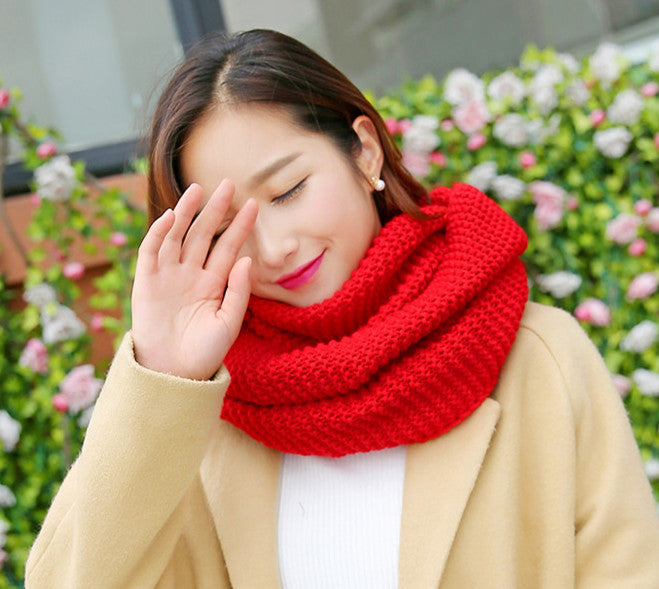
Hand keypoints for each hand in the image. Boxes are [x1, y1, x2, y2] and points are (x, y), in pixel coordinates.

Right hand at [131, 179, 256, 379]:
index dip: (240, 227)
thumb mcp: (229, 323)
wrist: (173, 373)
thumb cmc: (205, 352)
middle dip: (215, 210)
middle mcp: (191, 274)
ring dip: (187, 212)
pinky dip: (159, 233)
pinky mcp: (146, 281)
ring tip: (198, 189)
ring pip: (178, 236)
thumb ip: (239, 292)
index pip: (228, 248)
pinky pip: (152, 251)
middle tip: (228, 184)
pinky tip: (172, 216)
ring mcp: (168, 275)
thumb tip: (247, 260)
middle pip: (204, 234)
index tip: (254, 206)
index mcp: (213, 283)